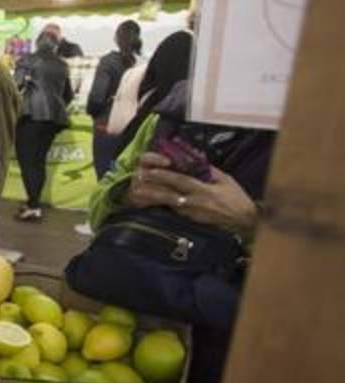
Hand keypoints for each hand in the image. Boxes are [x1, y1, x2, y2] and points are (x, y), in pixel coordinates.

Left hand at [127, 153, 258, 233]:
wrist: (245, 222)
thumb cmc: (236, 199)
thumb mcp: (225, 180)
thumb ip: (208, 171)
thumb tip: (194, 161)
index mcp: (203, 191)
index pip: (180, 181)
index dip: (164, 176)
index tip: (151, 170)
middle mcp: (194, 203)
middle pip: (168, 195)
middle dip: (151, 188)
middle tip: (138, 181)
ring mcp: (191, 214)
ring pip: (168, 204)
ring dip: (153, 198)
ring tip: (138, 192)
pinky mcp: (190, 221)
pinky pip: (174, 211)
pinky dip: (163, 205)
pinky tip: (151, 202)